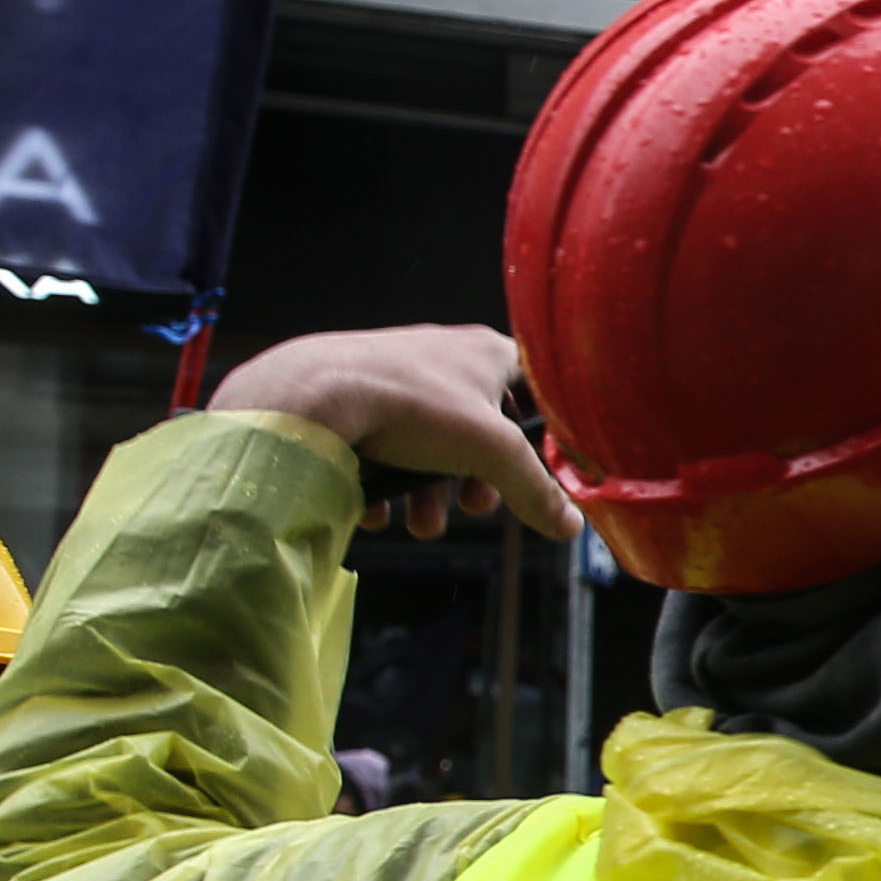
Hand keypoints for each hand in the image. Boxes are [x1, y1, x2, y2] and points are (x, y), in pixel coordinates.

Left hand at [213, 328, 572, 538]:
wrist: (309, 396)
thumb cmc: (410, 405)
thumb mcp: (491, 453)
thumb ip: (535, 490)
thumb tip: (570, 526)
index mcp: (486, 354)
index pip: (535, 386)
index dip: (542, 428)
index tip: (539, 465)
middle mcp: (443, 359)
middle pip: (481, 427)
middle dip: (477, 480)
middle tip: (473, 508)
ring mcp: (397, 376)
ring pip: (430, 442)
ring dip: (429, 492)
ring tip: (420, 525)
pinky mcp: (356, 396)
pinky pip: (384, 443)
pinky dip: (386, 481)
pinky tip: (378, 510)